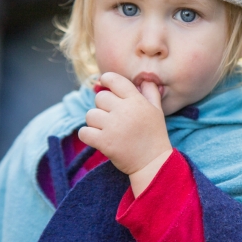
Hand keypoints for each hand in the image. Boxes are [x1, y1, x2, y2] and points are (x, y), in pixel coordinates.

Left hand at [79, 72, 171, 194]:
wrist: (153, 163)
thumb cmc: (154, 136)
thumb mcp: (157, 111)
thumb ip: (150, 92)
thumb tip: (143, 78)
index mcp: (137, 101)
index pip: (115, 80)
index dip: (106, 79)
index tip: (104, 84)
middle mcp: (124, 111)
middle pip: (100, 97)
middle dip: (103, 106)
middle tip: (112, 118)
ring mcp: (113, 126)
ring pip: (90, 115)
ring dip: (95, 122)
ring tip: (107, 130)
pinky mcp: (104, 142)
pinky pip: (84, 132)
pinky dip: (87, 135)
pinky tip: (97, 138)